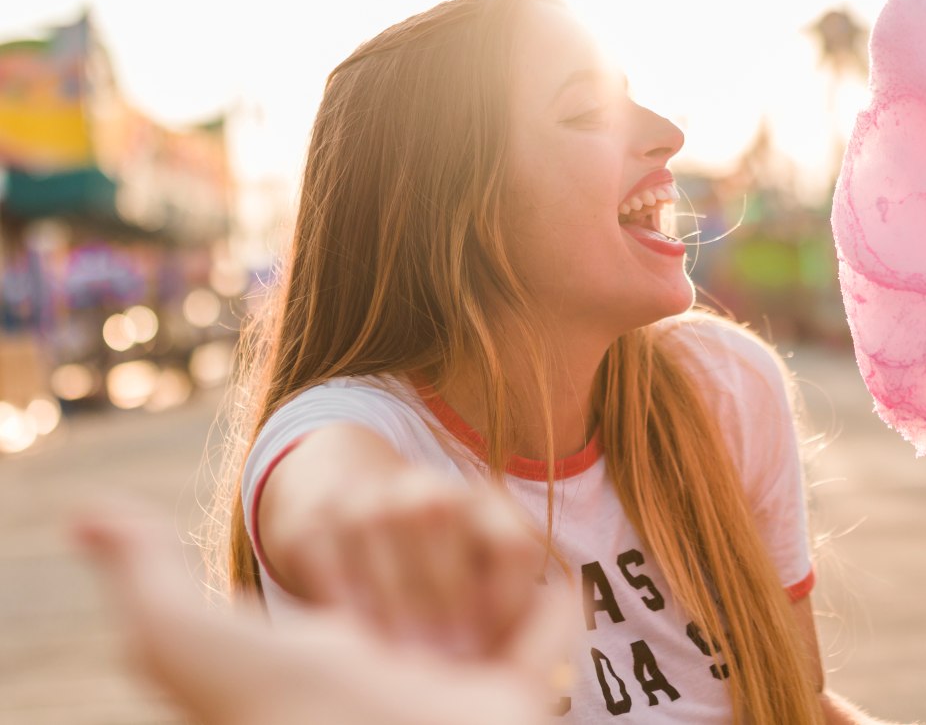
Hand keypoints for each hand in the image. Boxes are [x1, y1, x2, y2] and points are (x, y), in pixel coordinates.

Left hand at [76, 497, 568, 724]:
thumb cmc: (284, 710)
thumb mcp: (191, 641)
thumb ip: (144, 574)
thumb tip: (84, 515)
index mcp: (343, 622)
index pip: (357, 514)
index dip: (343, 546)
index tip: (332, 609)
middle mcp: (411, 630)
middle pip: (419, 508)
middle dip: (399, 560)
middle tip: (387, 637)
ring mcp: (475, 643)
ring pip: (482, 528)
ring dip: (456, 571)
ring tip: (441, 627)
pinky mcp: (539, 659)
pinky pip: (552, 577)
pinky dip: (526, 580)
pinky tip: (494, 607)